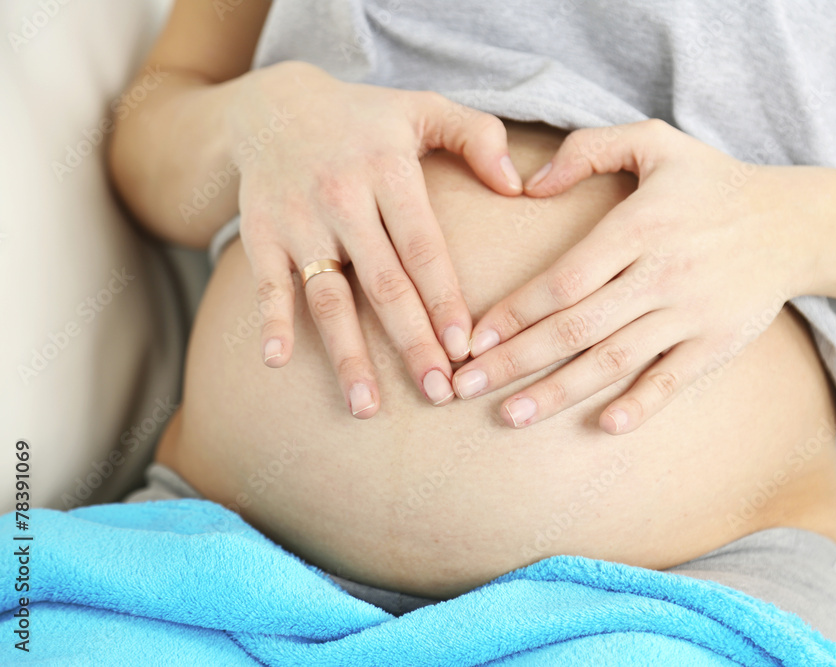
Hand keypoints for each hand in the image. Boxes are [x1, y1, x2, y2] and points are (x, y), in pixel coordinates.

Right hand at [230, 61, 522, 415]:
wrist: (271, 105)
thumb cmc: (365, 117)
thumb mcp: (425, 106)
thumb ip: (479, 137)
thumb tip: (519, 187)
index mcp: (388, 171)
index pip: (423, 246)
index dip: (444, 298)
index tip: (466, 347)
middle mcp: (342, 198)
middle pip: (382, 284)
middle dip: (411, 343)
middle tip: (438, 392)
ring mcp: (298, 220)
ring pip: (327, 297)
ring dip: (347, 354)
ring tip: (366, 407)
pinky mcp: (261, 235)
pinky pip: (267, 285)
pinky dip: (271, 322)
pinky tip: (278, 363)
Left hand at [451, 120, 813, 433]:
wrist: (793, 223)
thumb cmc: (710, 183)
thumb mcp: (653, 141)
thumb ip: (587, 149)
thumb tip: (528, 184)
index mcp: (639, 227)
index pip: (563, 279)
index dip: (514, 313)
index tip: (473, 339)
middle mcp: (662, 275)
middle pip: (575, 328)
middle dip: (514, 362)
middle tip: (463, 387)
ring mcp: (691, 314)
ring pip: (613, 361)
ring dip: (558, 393)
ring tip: (510, 417)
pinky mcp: (716, 344)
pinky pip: (673, 382)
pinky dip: (640, 406)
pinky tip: (602, 427)